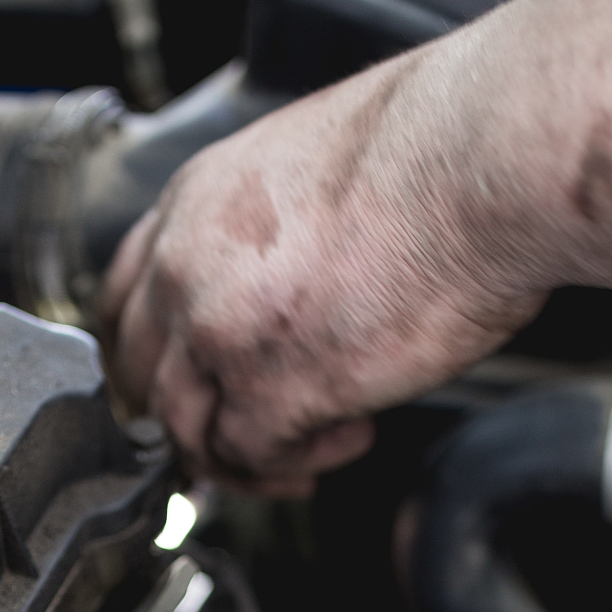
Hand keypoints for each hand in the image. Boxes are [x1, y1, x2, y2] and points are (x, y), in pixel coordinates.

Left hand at [99, 40, 551, 496]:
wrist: (486, 157)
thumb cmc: (441, 148)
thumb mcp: (314, 169)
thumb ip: (275, 237)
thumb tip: (291, 291)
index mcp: (196, 202)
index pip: (125, 299)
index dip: (148, 357)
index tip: (173, 388)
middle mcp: (188, 266)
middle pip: (143, 377)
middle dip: (186, 422)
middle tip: (234, 445)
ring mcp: (219, 332)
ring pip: (189, 431)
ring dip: (249, 453)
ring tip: (318, 441)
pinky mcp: (271, 389)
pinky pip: (254, 457)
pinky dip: (298, 463)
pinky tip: (351, 433)